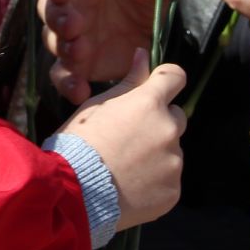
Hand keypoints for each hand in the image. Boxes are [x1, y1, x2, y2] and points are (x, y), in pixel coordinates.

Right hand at [41, 0, 156, 103]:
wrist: (148, 21)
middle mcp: (70, 1)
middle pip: (49, 7)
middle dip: (58, 17)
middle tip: (72, 26)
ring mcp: (70, 34)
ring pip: (53, 40)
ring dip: (64, 47)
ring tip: (80, 53)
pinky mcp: (77, 62)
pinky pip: (63, 73)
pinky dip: (67, 83)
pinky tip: (81, 91)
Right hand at [55, 49, 187, 229]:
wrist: (74, 194)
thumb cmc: (78, 143)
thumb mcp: (97, 106)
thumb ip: (128, 81)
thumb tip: (144, 55)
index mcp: (149, 103)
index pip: (175, 77)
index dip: (166, 81)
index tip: (157, 88)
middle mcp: (168, 129)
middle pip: (176, 117)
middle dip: (158, 122)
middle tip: (128, 138)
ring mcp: (173, 162)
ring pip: (171, 151)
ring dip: (156, 154)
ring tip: (125, 168)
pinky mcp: (173, 191)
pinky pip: (169, 180)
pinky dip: (155, 181)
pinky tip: (130, 186)